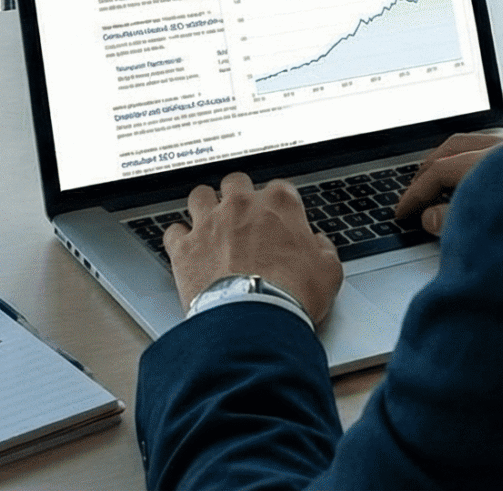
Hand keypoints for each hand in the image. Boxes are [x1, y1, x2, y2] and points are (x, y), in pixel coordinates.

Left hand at [163, 172, 342, 324]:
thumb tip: (318, 244)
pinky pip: (173, 231)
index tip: (280, 219)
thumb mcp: (329, 272)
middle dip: (239, 195)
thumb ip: (323, 249)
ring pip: (199, 195)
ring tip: (210, 223)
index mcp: (279, 204)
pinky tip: (186, 248)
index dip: (280, 204)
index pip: (280, 188)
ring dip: (204, 206)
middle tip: (243, 215)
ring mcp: (209, 223)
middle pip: (236, 182)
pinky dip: (179, 239)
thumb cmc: (292, 295)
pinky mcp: (185, 247)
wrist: (254, 321)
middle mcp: (241, 206)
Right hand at [392, 132, 502, 235]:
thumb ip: (453, 220)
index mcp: (493, 162)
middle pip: (453, 148)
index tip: (402, 212)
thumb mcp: (491, 231)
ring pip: (473, 143)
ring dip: (447, 160)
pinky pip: (491, 147)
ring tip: (435, 182)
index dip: (416, 194)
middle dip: (427, 172)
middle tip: (413, 194)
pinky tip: (469, 176)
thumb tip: (429, 217)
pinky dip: (471, 158)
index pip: (441, 171)